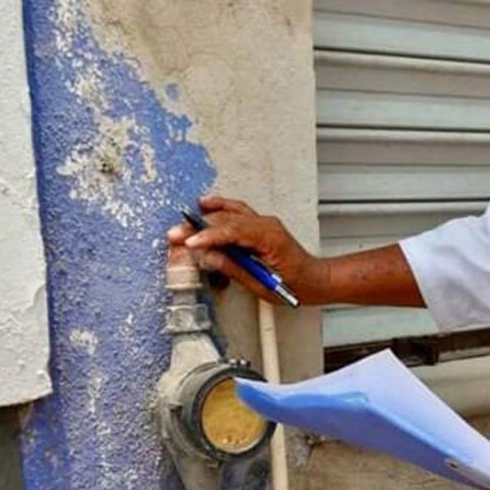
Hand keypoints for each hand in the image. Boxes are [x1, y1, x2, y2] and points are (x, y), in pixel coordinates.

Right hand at [167, 196, 328, 304]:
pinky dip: (221, 208)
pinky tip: (205, 205)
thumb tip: (208, 257)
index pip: (234, 232)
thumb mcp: (263, 285)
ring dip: (206, 217)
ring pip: (231, 213)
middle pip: (228, 222)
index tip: (190, 242)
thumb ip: (234, 269)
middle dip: (199, 228)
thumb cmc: (296, 284)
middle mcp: (268, 226)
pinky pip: (238, 212)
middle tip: (175, 235)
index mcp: (271, 239)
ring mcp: (265, 223)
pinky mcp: (261, 226)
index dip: (209, 237)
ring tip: (183, 222)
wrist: (314, 279)